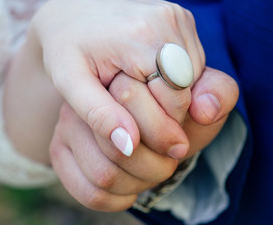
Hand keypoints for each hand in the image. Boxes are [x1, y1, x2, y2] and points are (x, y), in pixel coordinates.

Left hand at [31, 0, 204, 157]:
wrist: (71, 13)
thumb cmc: (66, 49)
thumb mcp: (69, 84)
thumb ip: (99, 115)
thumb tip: (128, 147)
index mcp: (141, 37)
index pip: (175, 101)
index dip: (159, 125)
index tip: (135, 131)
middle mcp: (166, 20)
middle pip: (187, 90)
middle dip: (165, 111)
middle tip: (132, 113)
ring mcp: (176, 16)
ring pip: (193, 78)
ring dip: (171, 95)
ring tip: (136, 92)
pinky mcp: (179, 18)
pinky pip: (191, 62)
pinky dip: (174, 78)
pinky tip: (145, 76)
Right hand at [50, 67, 237, 211]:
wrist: (147, 125)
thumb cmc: (175, 113)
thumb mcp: (203, 95)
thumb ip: (217, 90)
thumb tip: (204, 110)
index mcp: (119, 76)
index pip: (135, 106)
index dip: (165, 135)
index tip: (178, 143)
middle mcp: (87, 96)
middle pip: (122, 150)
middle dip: (156, 166)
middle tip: (167, 161)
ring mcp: (68, 125)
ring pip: (104, 173)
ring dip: (137, 184)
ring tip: (149, 174)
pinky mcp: (58, 150)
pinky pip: (86, 189)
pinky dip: (115, 200)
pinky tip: (129, 191)